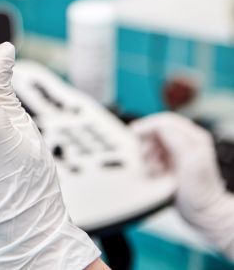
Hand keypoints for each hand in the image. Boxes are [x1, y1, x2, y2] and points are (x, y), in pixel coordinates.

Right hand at [131, 112, 233, 258]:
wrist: (203, 215)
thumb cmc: (202, 193)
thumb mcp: (192, 163)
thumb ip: (177, 141)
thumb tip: (160, 127)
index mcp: (193, 137)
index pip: (164, 121)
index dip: (146, 125)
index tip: (134, 133)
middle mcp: (185, 143)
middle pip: (155, 131)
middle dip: (146, 144)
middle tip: (146, 157)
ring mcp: (177, 153)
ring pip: (150, 144)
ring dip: (147, 156)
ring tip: (155, 169)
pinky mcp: (169, 163)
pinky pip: (151, 156)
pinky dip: (148, 164)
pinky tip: (156, 173)